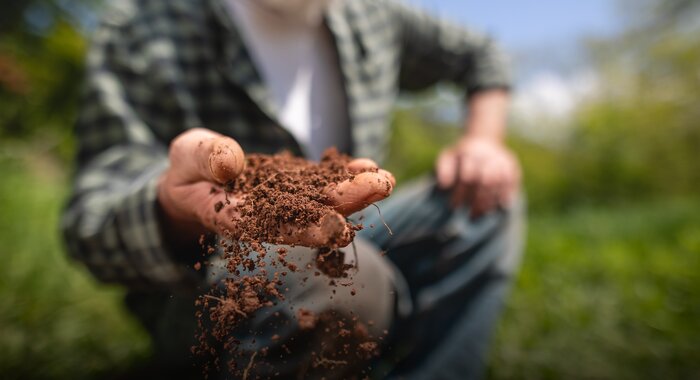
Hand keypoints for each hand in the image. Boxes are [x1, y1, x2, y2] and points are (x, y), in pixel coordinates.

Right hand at [157, 128, 394, 246]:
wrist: (195, 178)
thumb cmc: (186, 170)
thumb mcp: (186, 156)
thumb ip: (205, 158)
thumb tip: (232, 162)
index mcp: (237, 218)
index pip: (275, 228)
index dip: (307, 229)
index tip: (338, 228)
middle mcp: (269, 217)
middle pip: (310, 216)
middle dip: (347, 203)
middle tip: (381, 187)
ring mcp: (285, 202)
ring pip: (323, 201)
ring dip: (356, 192)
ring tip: (384, 178)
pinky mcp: (295, 187)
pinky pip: (323, 183)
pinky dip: (345, 176)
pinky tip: (369, 166)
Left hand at [436, 136, 520, 217]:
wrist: (483, 139)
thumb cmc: (461, 155)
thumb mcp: (448, 157)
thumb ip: (443, 169)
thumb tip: (444, 185)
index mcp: (469, 153)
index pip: (466, 177)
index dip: (460, 193)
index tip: (454, 207)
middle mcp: (486, 155)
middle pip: (485, 181)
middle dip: (478, 200)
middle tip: (471, 215)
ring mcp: (501, 159)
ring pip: (499, 182)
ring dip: (492, 200)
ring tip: (484, 213)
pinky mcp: (512, 164)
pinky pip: (512, 181)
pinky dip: (507, 194)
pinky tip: (502, 206)